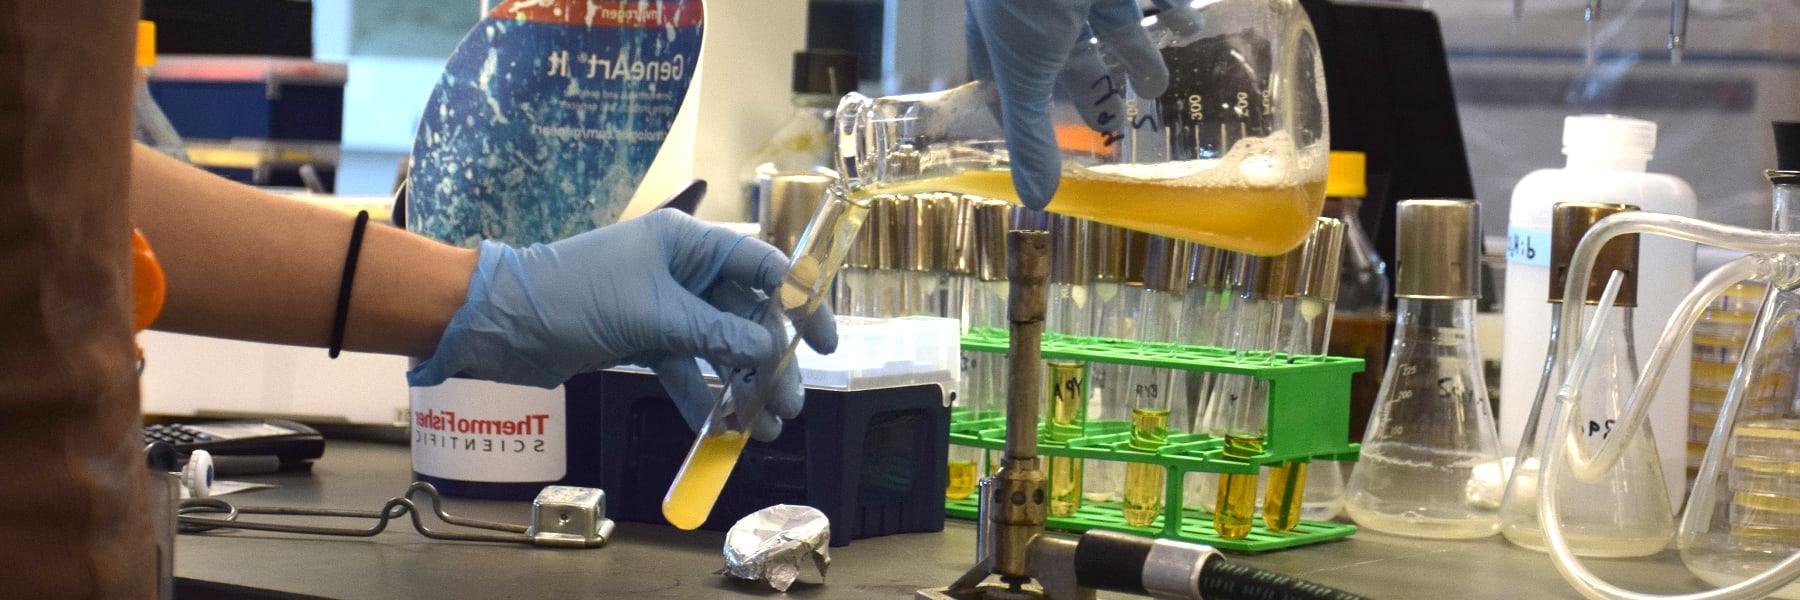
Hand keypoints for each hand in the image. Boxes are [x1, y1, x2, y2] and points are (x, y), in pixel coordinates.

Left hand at [408, 209, 838, 440]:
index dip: (799, 302)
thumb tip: (770, 354)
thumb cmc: (575, 297)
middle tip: (791, 402)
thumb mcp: (655, 316)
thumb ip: (717, 335)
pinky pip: (686, 368)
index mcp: (688, 243)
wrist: (502, 324)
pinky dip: (702, 397)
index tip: (824, 341)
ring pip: (719, 346)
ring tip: (764, 426)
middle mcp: (682, 270)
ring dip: (742, 386)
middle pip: (746, 313)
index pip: (763, 265)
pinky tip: (722, 429)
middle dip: (771, 360)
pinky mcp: (643, 339)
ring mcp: (663, 306)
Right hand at [965, 0, 1170, 209]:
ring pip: (1108, 22)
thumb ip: (1031, 136)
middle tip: (1112, 126)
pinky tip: (1189, 30)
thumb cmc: (1026, 0)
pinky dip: (1167, 11)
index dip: (1023, 105)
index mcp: (999, 28)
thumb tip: (1033, 201)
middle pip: (1065, 55)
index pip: (1005, 74)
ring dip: (1136, 55)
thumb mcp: (1026, 75)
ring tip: (1158, 86)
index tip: (1047, 132)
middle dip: (1090, 90)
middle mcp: (1036, 4)